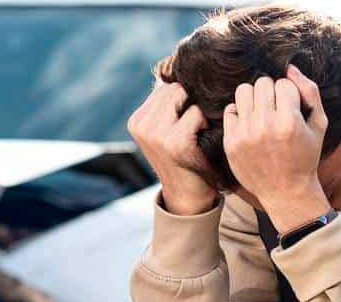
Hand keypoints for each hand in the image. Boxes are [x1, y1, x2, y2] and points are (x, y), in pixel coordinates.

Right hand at [128, 82, 217, 215]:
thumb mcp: (165, 129)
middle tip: (193, 125)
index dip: (181, 98)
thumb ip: (166, 103)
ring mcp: (155, 135)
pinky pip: (196, 114)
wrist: (187, 196)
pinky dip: (203, 123)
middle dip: (188, 102)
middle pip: (174, 88)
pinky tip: (200, 139)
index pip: (164, 87)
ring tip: (196, 131)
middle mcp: (141, 126)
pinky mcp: (174, 143)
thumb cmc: (182, 158)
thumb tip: (174, 65)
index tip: (184, 119)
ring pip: (185, 97)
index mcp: (136, 121)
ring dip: (197, 112)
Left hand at [223, 65, 331, 232]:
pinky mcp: (231, 142)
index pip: (283, 83)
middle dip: (271, 93)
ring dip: (253, 98)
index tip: (291, 109)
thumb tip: (290, 67)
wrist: (286, 191)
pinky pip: (230, 109)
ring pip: (243, 91)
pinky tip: (250, 125)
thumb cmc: (305, 156)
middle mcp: (265, 126)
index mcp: (289, 121)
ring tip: (261, 112)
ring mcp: (245, 134)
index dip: (289, 94)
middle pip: (262, 83)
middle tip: (275, 109)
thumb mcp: (319, 124)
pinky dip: (240, 114)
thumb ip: (310, 92)